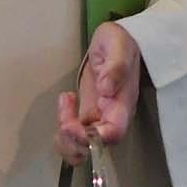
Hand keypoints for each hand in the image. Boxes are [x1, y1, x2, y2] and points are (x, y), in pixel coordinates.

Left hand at [56, 21, 142, 163]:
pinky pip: (74, 131)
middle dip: (73, 142)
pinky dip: (63, 123)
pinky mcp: (88, 111)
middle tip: (63, 121)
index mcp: (123, 104)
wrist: (117, 39)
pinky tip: (65, 97)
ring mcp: (99, 115)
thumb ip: (116, 67)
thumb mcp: (119, 46)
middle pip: (96, 147)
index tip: (74, 127)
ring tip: (64, 103)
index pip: (113, 133)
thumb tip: (107, 89)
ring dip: (65, 138)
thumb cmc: (120, 41)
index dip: (93, 139)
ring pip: (82, 144)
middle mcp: (112, 115)